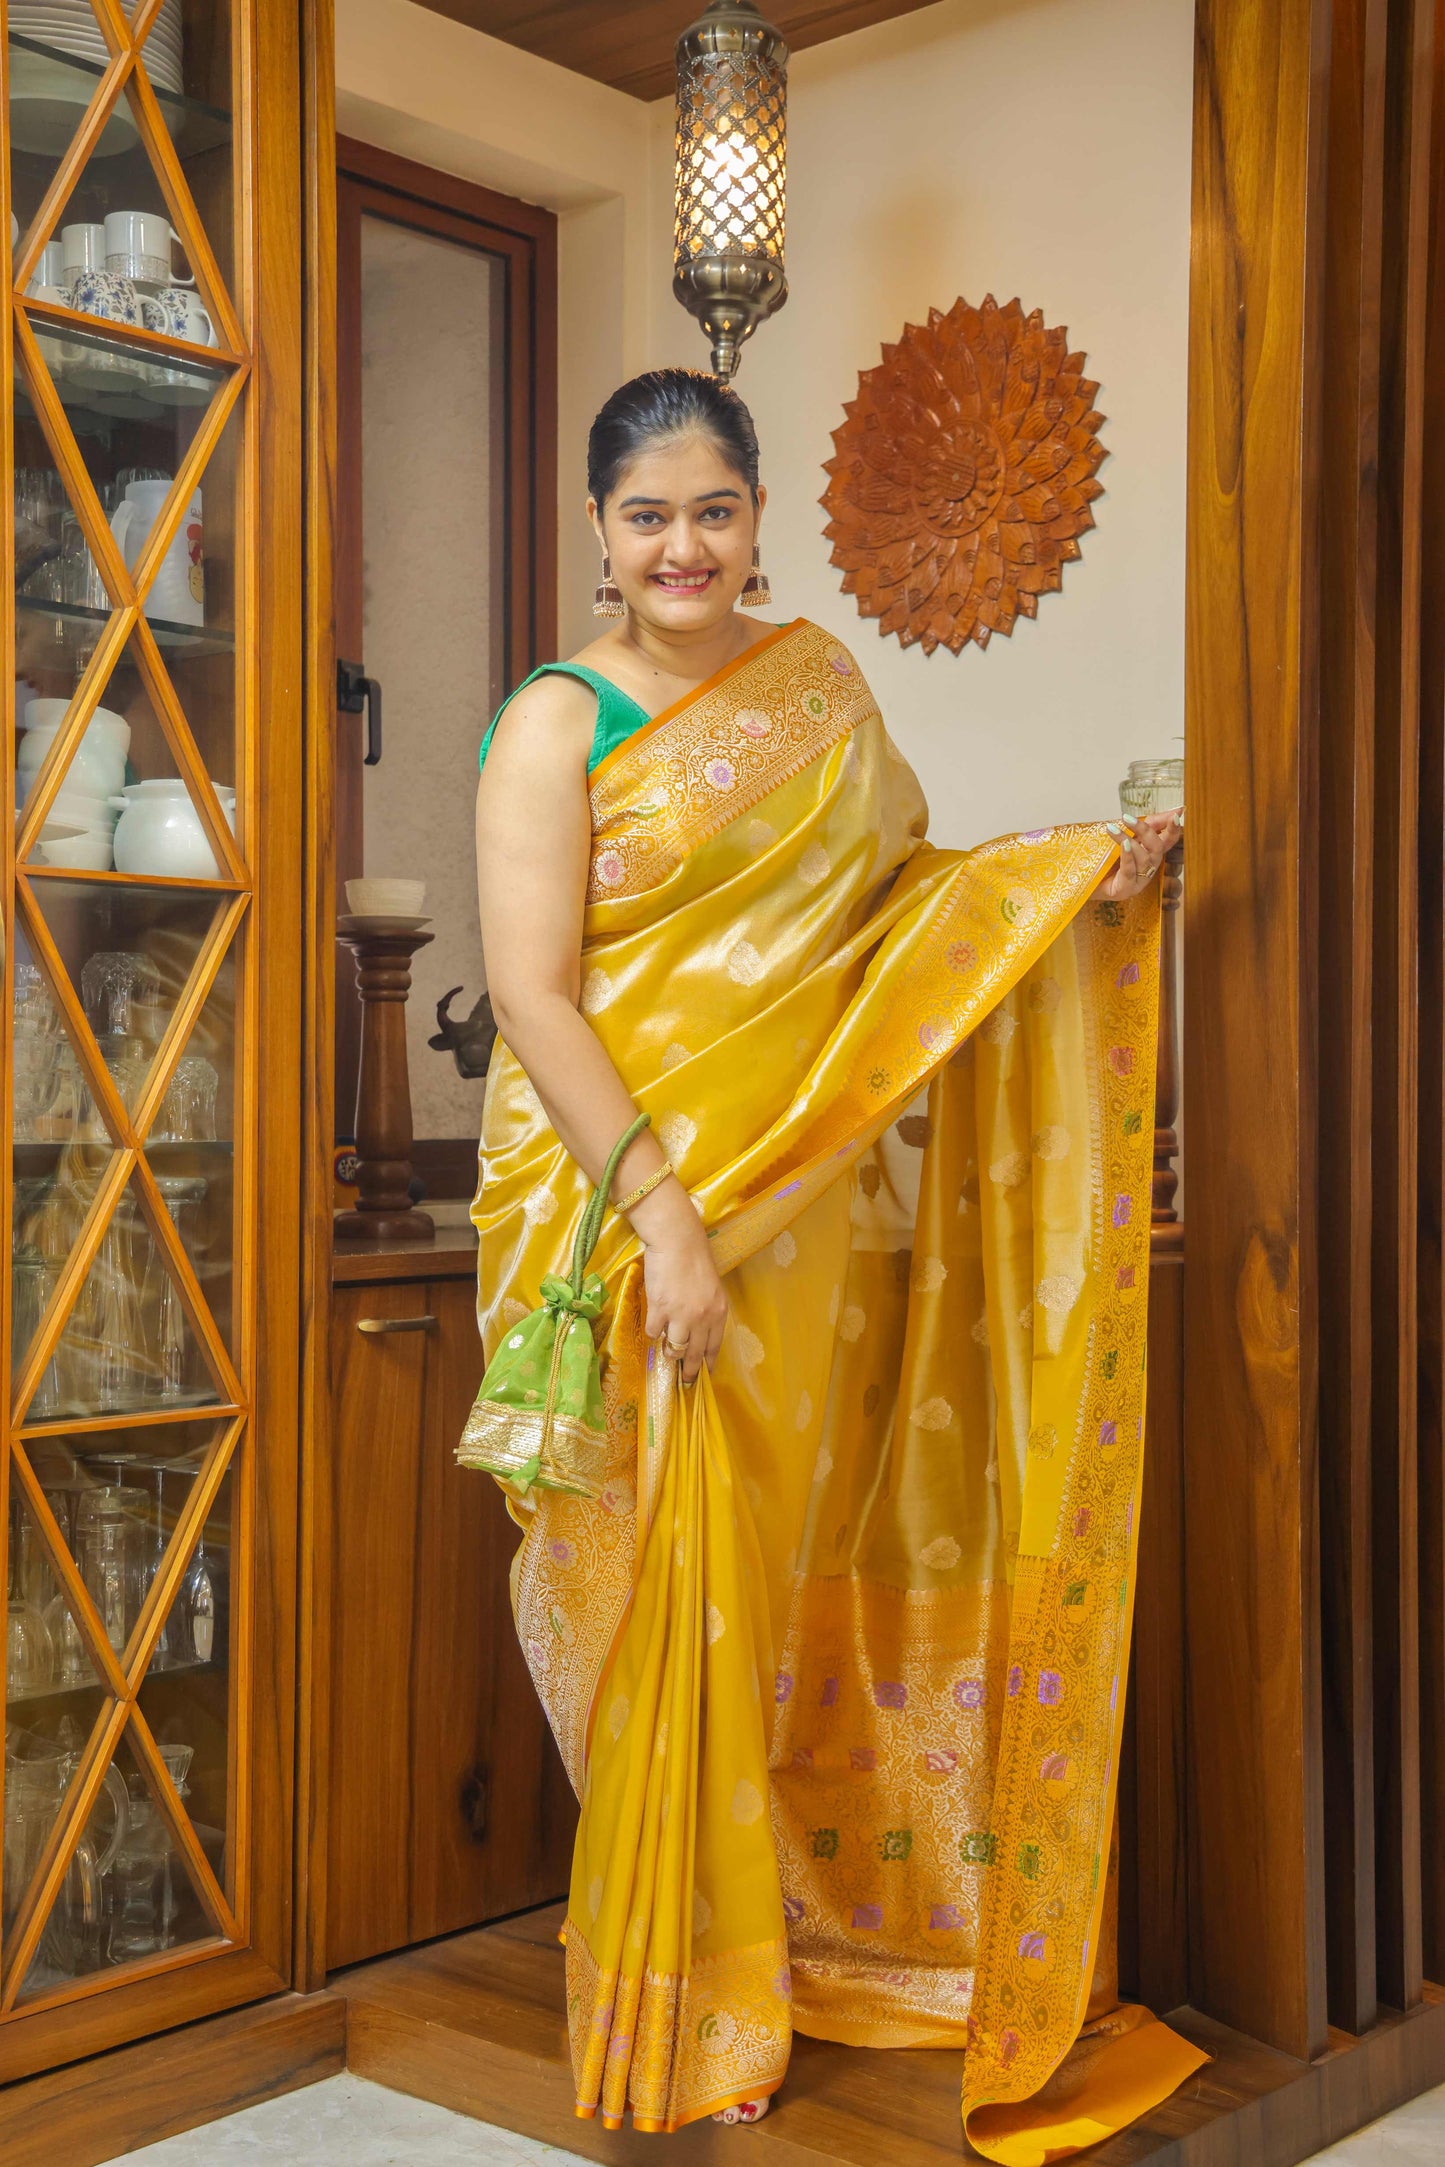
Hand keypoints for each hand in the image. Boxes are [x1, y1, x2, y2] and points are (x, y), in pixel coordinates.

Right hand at [638, 1187, 728, 1382]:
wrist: (677, 1239)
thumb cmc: (695, 1258)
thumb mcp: (711, 1287)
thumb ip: (707, 1310)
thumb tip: (696, 1332)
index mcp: (719, 1312)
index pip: (714, 1346)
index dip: (708, 1362)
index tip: (705, 1374)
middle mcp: (703, 1318)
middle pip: (695, 1354)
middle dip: (689, 1371)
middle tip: (685, 1382)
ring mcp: (680, 1316)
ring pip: (674, 1348)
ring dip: (669, 1352)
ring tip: (667, 1350)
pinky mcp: (659, 1310)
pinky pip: (654, 1333)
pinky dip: (653, 1332)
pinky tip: (654, 1324)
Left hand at [1100, 809, 1181, 898]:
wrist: (1081, 881)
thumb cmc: (1104, 858)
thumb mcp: (1125, 837)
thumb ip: (1147, 824)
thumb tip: (1175, 810)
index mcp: (1150, 855)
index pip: (1168, 841)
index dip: (1174, 829)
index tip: (1175, 816)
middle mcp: (1148, 869)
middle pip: (1157, 848)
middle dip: (1145, 830)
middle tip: (1126, 817)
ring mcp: (1137, 881)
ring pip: (1143, 859)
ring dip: (1128, 840)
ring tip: (1112, 829)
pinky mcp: (1124, 890)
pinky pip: (1130, 872)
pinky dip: (1128, 857)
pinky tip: (1123, 845)